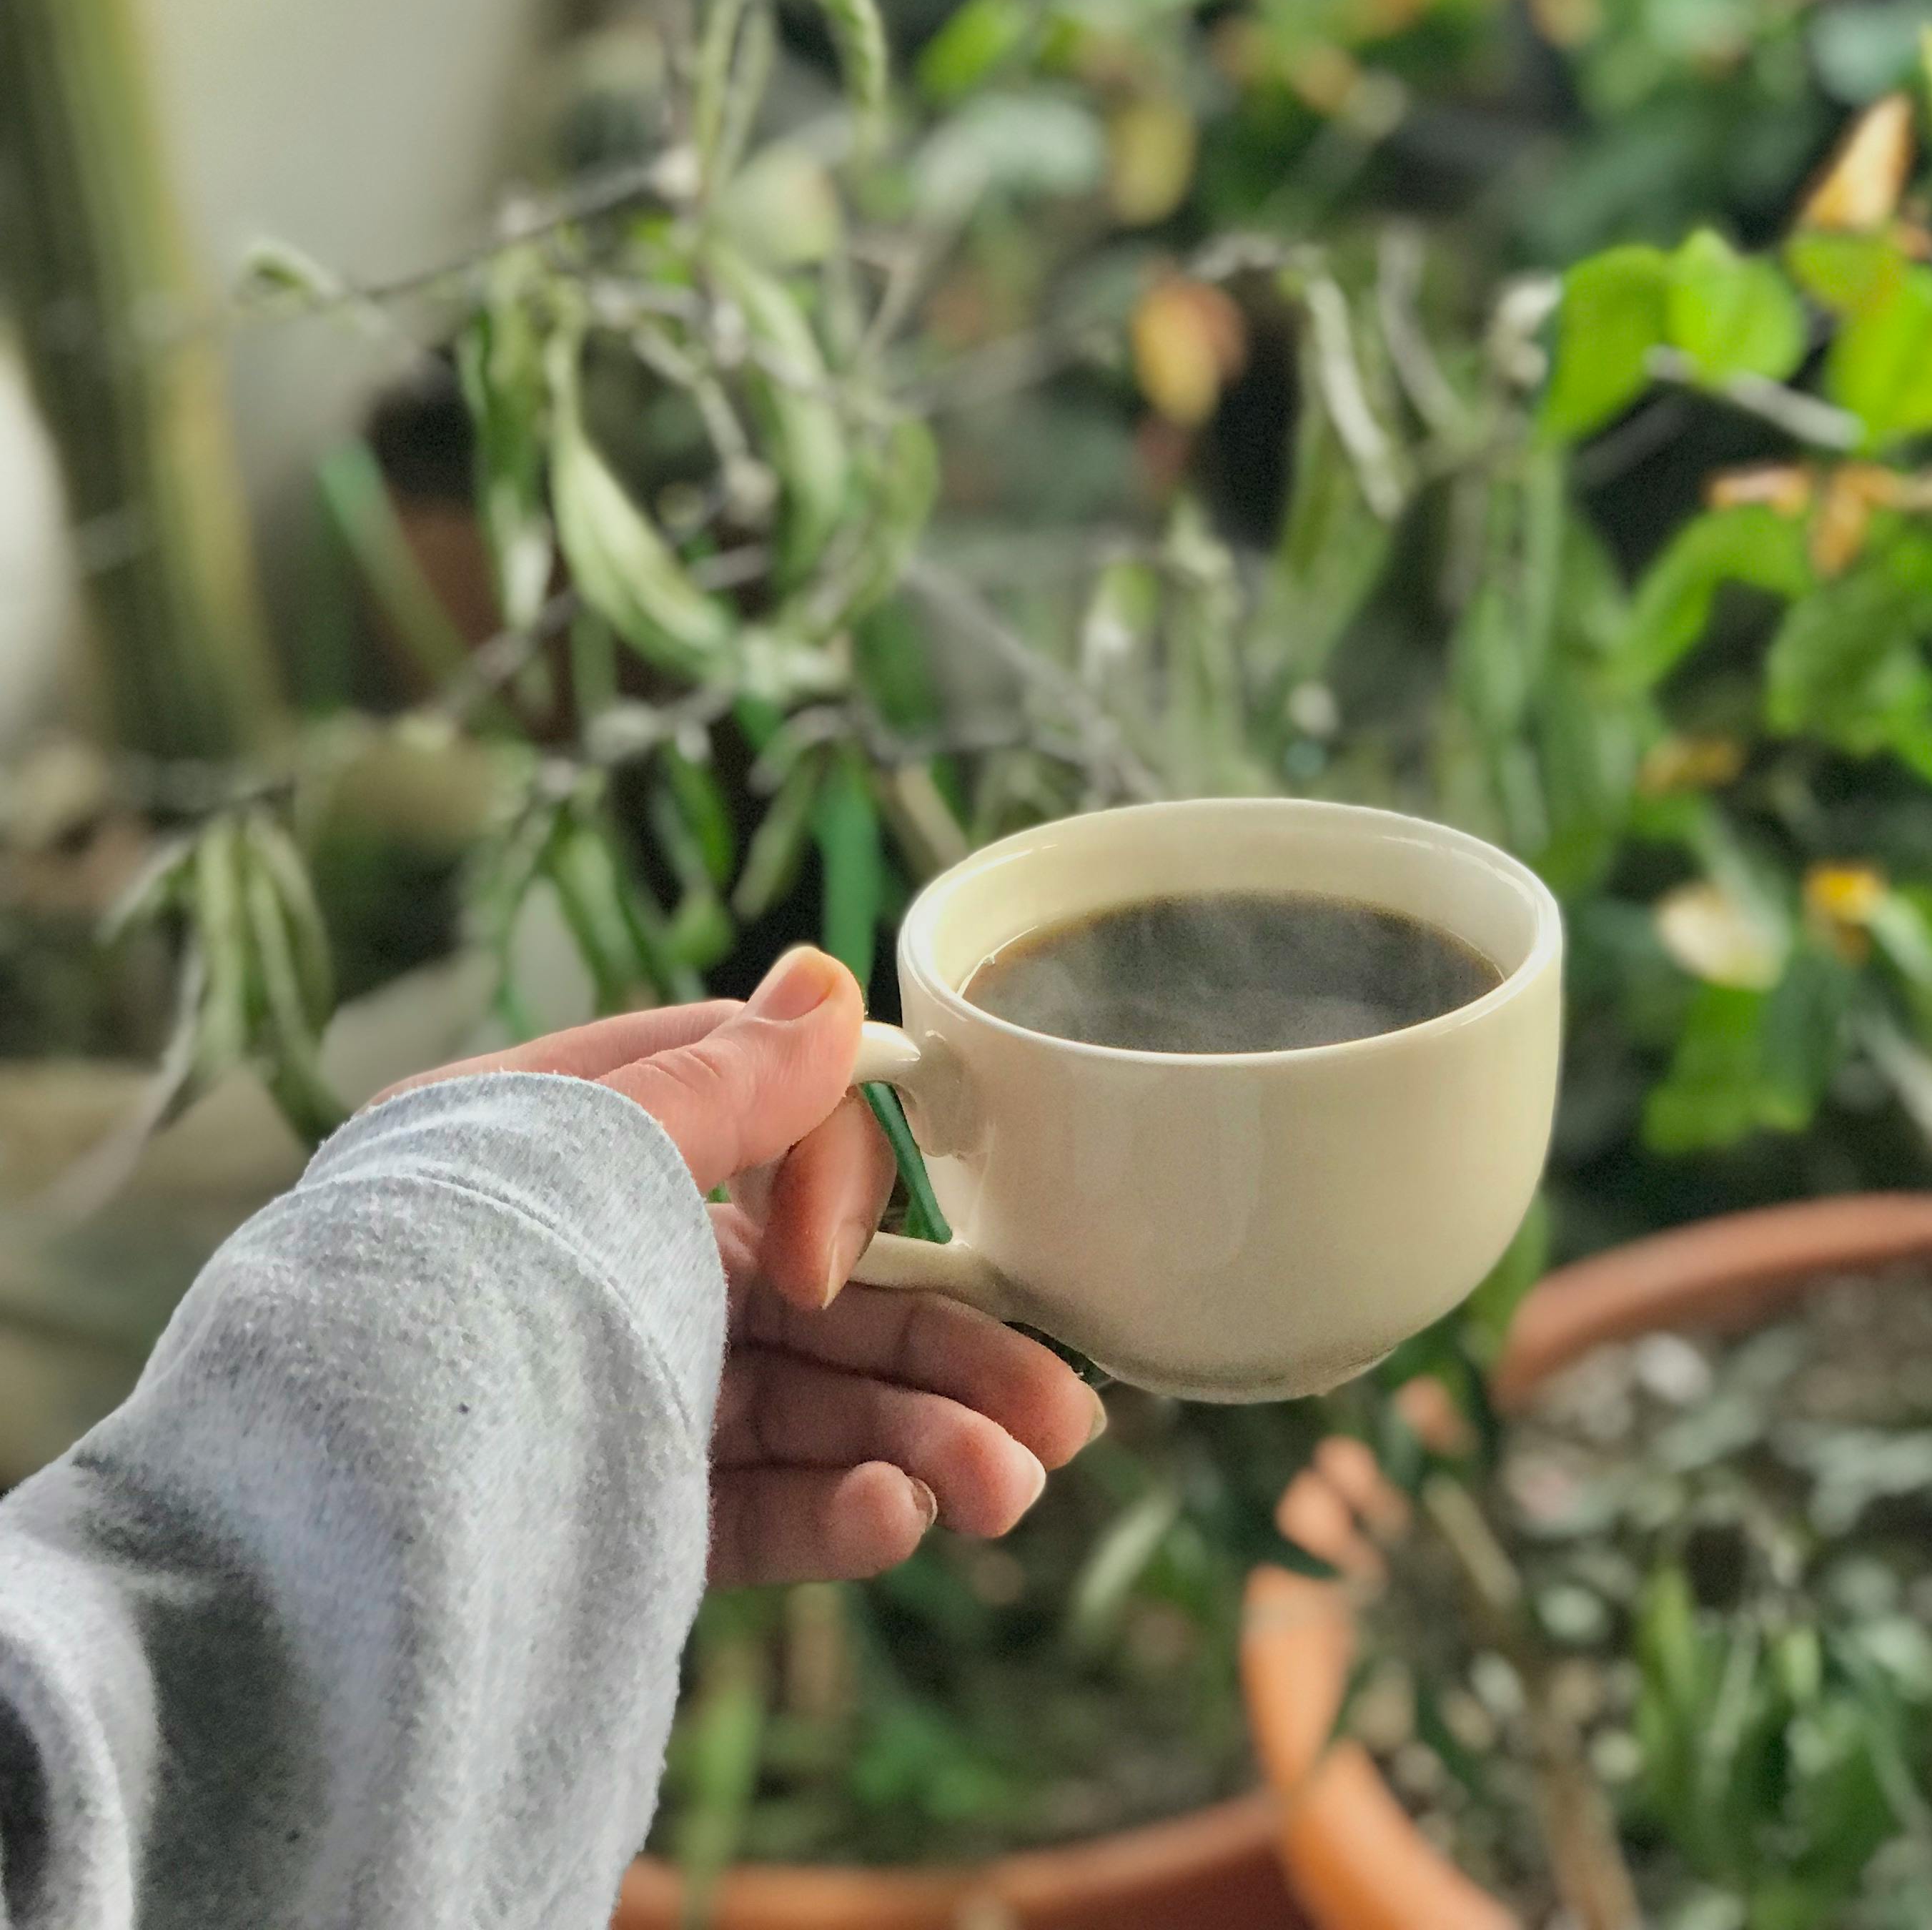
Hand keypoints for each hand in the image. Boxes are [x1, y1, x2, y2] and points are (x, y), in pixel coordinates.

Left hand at [392, 946, 1101, 1583]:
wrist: (304, 1514)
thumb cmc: (450, 1280)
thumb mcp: (596, 1146)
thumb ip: (729, 1076)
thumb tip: (830, 979)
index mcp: (588, 1149)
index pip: (772, 1132)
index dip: (841, 1185)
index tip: (822, 1255)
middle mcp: (616, 1264)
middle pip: (820, 1300)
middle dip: (946, 1351)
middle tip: (1064, 1416)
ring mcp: (618, 1393)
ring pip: (807, 1410)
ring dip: (921, 1441)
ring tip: (1014, 1491)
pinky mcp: (616, 1513)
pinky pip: (747, 1506)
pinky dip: (834, 1509)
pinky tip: (904, 1515)